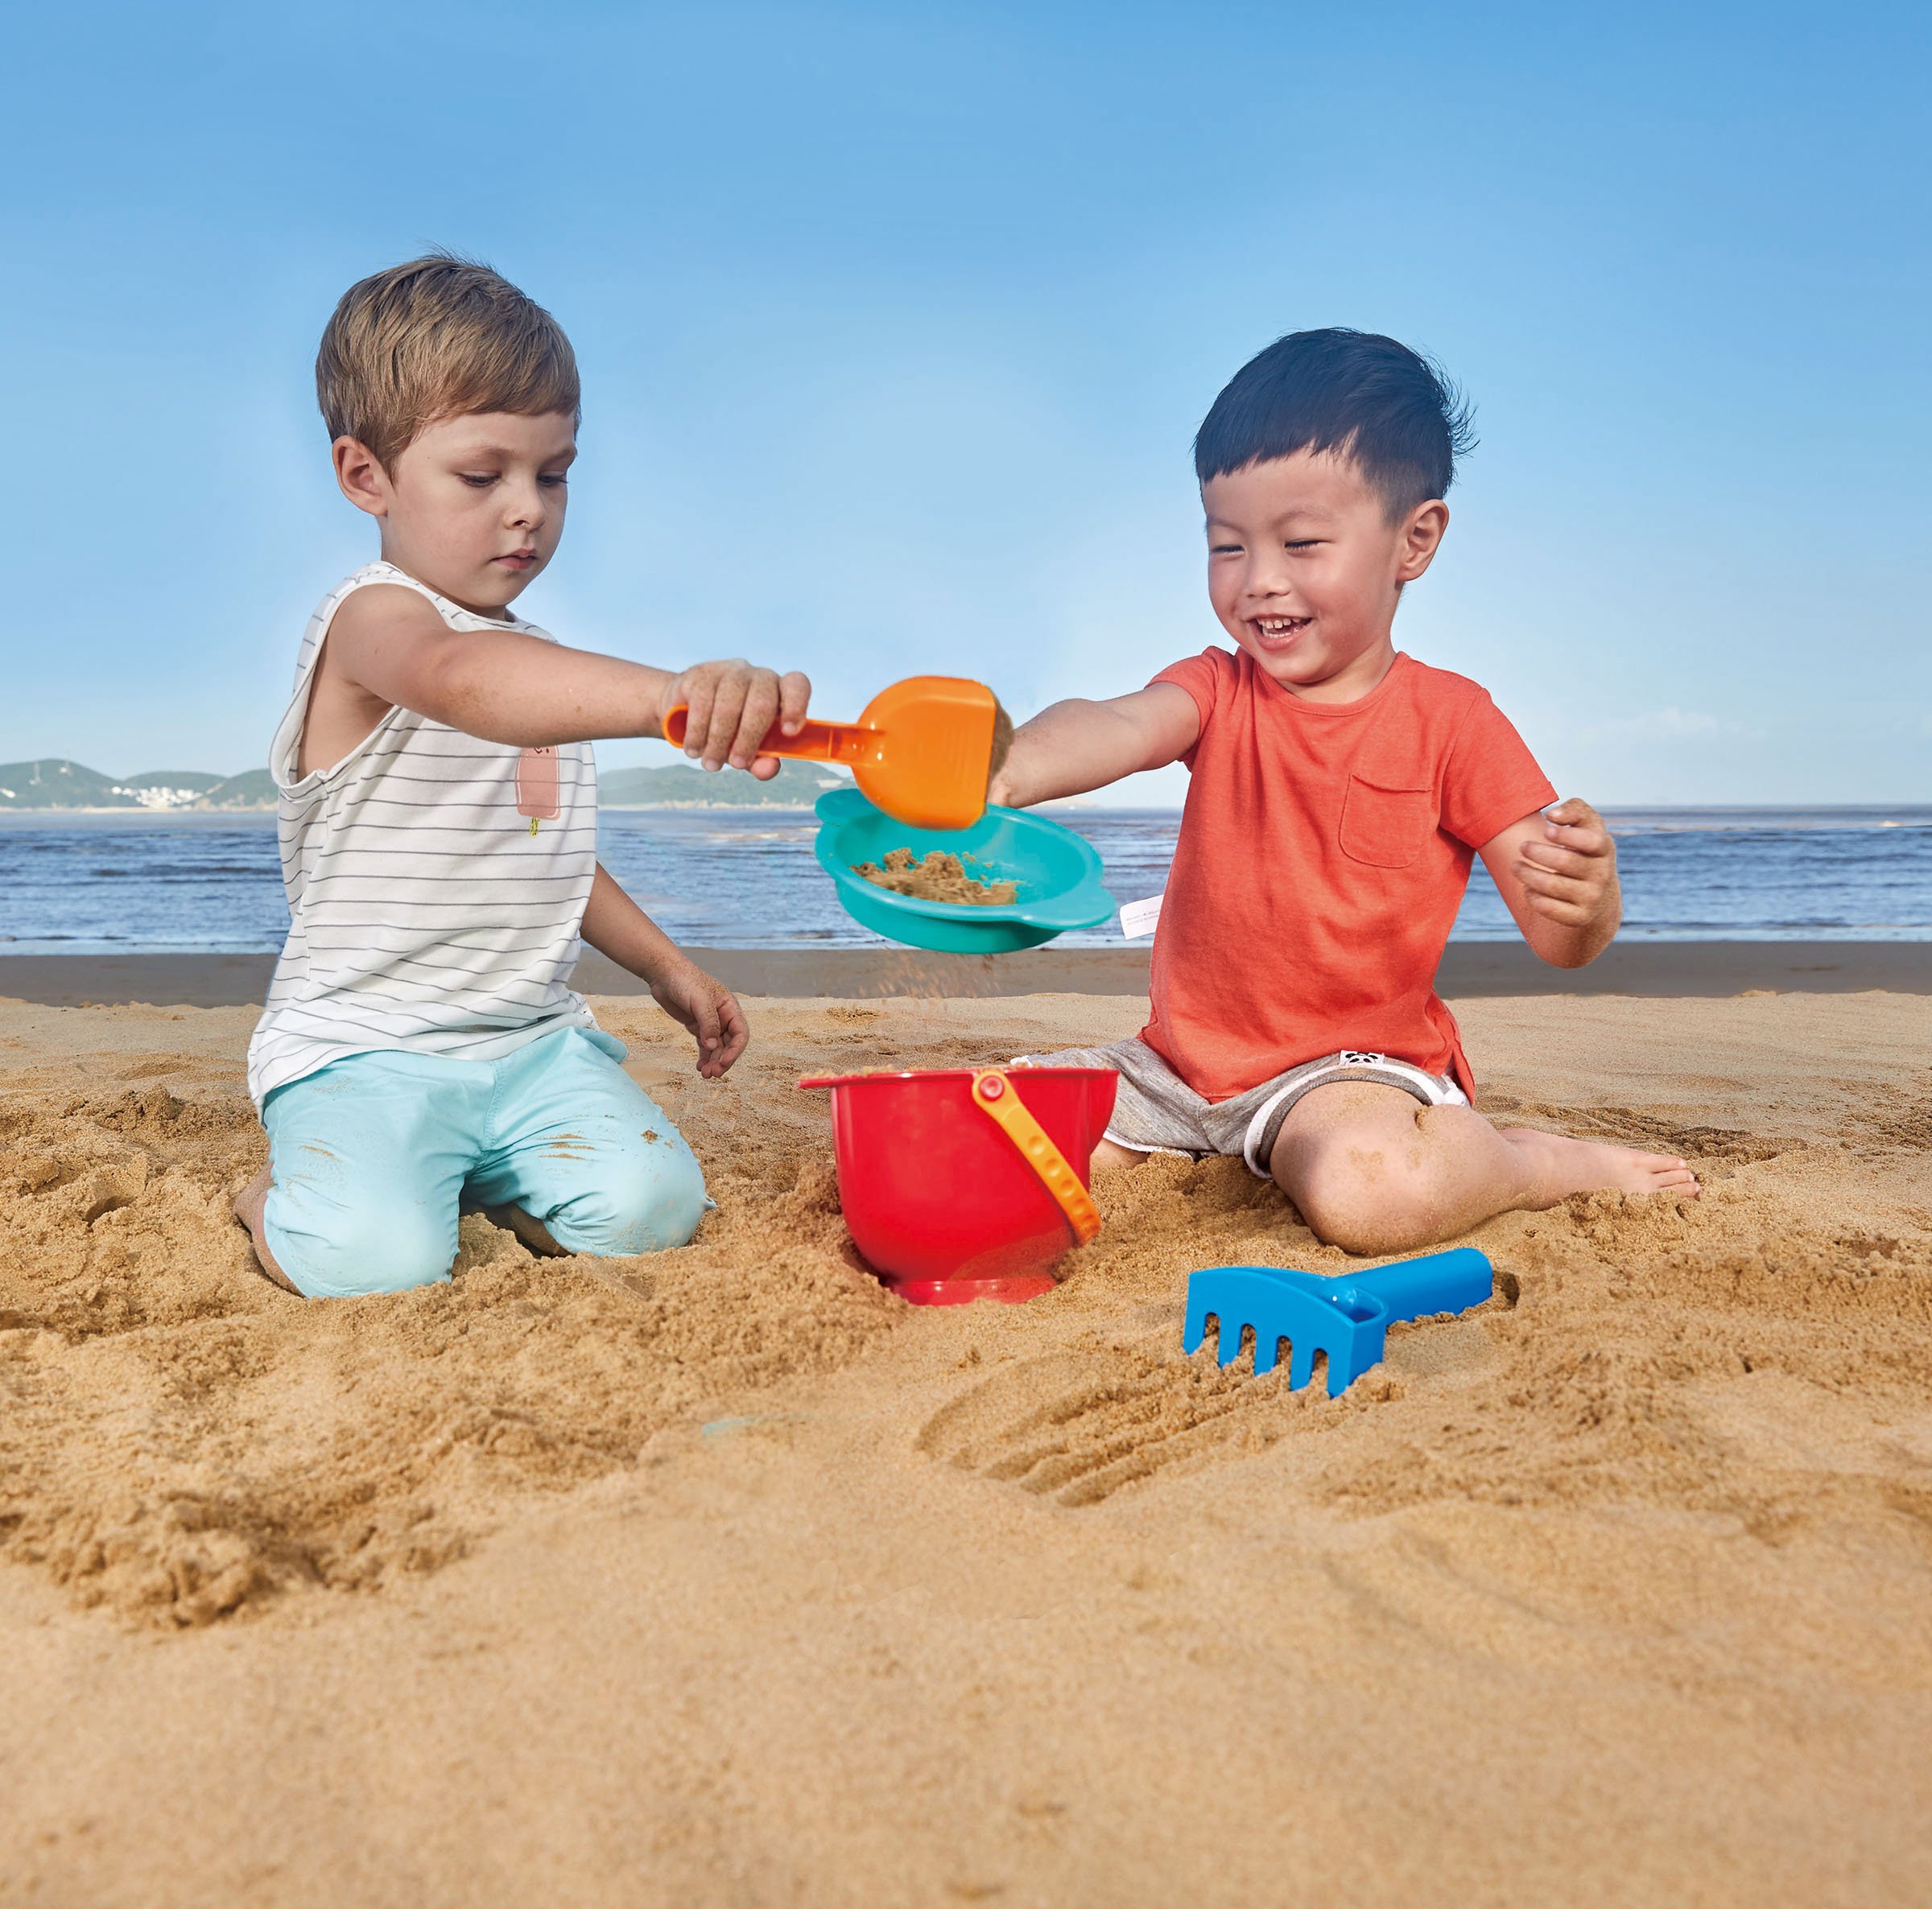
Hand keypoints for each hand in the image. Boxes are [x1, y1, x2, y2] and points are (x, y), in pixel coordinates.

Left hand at [648, 959, 749, 1077]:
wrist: (663, 974)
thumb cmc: (685, 980)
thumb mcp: (699, 1001)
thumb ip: (708, 1023)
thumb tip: (713, 1047)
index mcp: (730, 1008)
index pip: (740, 1033)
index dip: (735, 1051)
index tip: (724, 1063)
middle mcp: (723, 1017)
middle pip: (730, 1044)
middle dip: (723, 1060)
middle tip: (713, 1074)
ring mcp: (709, 1022)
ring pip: (717, 1048)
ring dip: (713, 1061)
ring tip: (705, 1074)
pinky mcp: (696, 1026)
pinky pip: (705, 1046)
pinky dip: (704, 1057)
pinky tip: (700, 1067)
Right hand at [660, 660, 810, 777]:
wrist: (685, 712)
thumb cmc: (728, 732)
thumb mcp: (747, 750)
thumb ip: (762, 760)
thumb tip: (768, 769)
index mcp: (779, 692)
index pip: (797, 685)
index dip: (796, 706)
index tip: (790, 732)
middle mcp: (758, 677)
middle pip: (761, 703)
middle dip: (748, 739)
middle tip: (737, 764)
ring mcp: (730, 672)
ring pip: (729, 705)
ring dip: (719, 740)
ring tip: (711, 764)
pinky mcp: (701, 673)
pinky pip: (702, 703)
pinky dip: (698, 732)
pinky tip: (694, 749)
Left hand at [1515, 797, 1619, 929]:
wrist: (1600, 896)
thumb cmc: (1586, 851)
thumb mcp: (1588, 826)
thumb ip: (1575, 810)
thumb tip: (1553, 815)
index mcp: (1605, 848)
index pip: (1592, 841)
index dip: (1568, 836)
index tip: (1546, 831)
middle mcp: (1603, 874)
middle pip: (1565, 862)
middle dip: (1537, 853)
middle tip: (1522, 847)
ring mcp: (1593, 898)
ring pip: (1552, 885)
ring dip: (1527, 874)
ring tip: (1516, 866)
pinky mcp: (1580, 917)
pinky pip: (1549, 908)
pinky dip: (1533, 897)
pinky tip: (1527, 888)